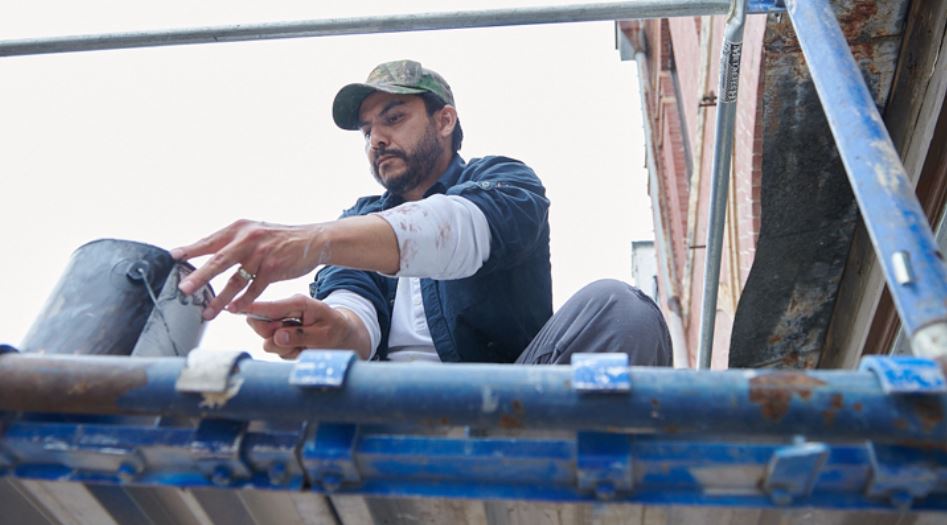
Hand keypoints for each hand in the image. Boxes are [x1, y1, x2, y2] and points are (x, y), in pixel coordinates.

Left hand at [171, 220, 325, 318]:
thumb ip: (233, 242)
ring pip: (236, 280)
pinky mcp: (274, 268)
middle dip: (199, 277)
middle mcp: (248, 239)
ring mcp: (261, 254)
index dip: (190, 250)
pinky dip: (243, 301)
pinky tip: (234, 310)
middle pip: (219, 261)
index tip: (172, 257)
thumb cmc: (278, 239)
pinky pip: (254, 289)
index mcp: (239, 228)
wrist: (311, 240)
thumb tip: (207, 254)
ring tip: (206, 312)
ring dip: (219, 299)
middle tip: (183, 289)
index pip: (209, 241)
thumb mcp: (254, 232)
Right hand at [243, 294, 370, 359]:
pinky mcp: (280, 338)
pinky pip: (276, 350)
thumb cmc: (337, 331)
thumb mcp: (326, 334)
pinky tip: (303, 349)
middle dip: (273, 337)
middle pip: (261, 325)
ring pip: (267, 342)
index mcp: (297, 303)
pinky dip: (289, 354)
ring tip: (305, 346)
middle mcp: (286, 312)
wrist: (344, 337)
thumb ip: (301, 336)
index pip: (269, 306)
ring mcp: (281, 326)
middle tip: (294, 341)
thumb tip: (276, 338)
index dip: (250, 308)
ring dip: (284, 349)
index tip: (231, 308)